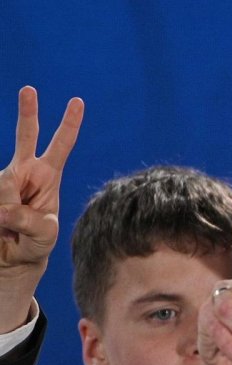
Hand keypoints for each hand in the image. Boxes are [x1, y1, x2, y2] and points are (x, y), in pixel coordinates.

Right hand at [0, 86, 83, 330]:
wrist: (10, 262)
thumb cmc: (34, 246)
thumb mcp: (41, 237)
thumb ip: (27, 220)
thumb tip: (4, 203)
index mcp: (46, 177)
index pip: (60, 147)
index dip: (69, 126)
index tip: (79, 101)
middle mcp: (23, 172)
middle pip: (26, 138)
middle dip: (28, 113)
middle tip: (30, 89)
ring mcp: (2, 182)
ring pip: (3, 186)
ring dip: (5, 212)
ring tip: (9, 230)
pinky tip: (2, 228)